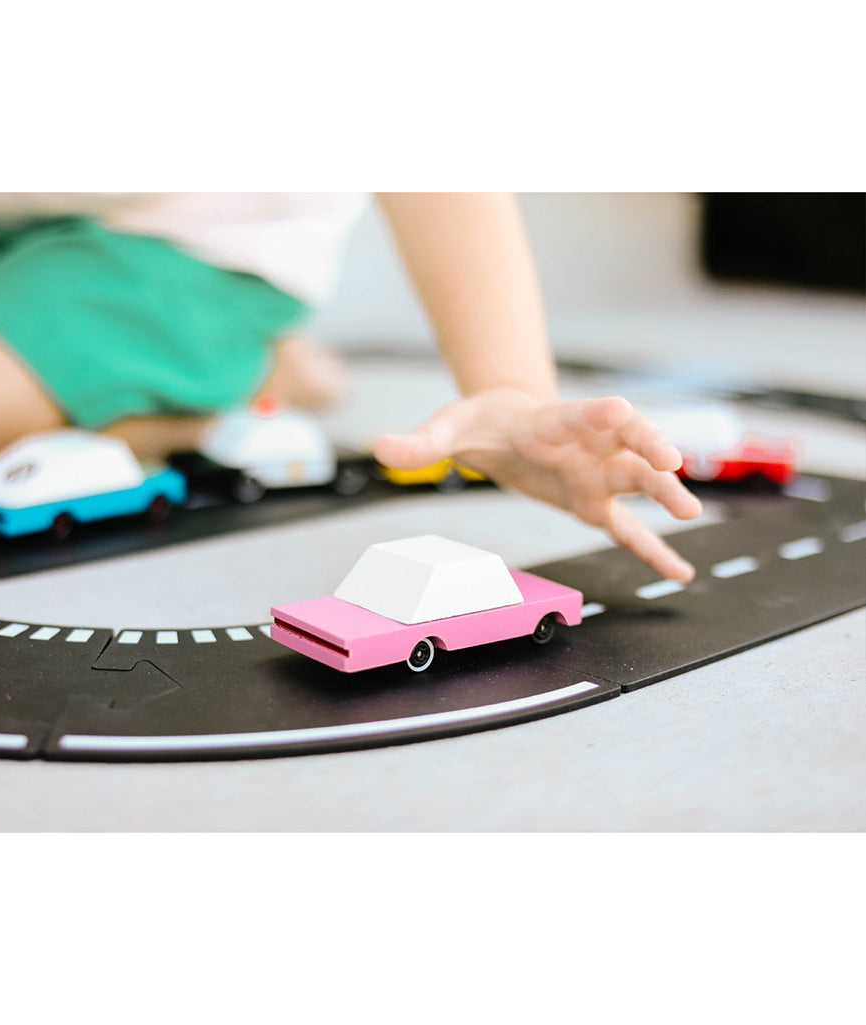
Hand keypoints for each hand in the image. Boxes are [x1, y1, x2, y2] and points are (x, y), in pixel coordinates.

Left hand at [374, 388, 702, 580]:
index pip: (577, 414)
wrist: (503, 419)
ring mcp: (593, 473)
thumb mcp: (447, 427)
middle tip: (671, 464)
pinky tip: (679, 570)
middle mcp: (583, 445)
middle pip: (623, 444)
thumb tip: (378, 447)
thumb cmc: (480, 420)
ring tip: (688, 513)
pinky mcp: (591, 502)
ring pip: (635, 481)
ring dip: (663, 494)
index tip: (623, 411)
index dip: (599, 413)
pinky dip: (651, 549)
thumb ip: (419, 441)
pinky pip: (626, 529)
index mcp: (549, 421)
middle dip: (649, 450)